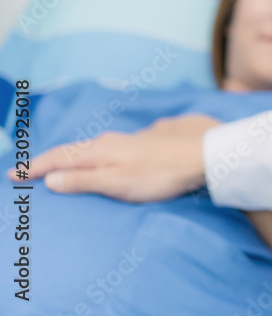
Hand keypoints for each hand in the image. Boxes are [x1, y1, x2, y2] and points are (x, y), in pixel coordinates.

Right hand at [7, 113, 221, 201]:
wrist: (201, 154)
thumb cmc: (160, 174)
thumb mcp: (118, 182)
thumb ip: (84, 180)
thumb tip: (50, 178)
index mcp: (100, 151)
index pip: (59, 158)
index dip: (34, 167)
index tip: (11, 174)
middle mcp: (111, 141)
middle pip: (73, 151)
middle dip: (48, 160)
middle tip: (26, 170)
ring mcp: (129, 141)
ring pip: (92, 148)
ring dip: (71, 157)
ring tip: (58, 165)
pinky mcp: (144, 143)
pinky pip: (109, 149)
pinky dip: (93, 155)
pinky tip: (101, 158)